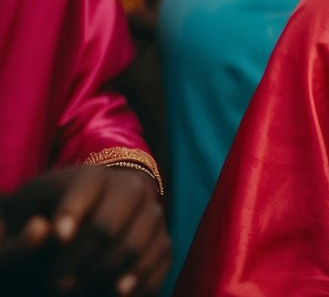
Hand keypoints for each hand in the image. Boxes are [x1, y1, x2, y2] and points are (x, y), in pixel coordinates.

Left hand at [0, 166, 169, 294]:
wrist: (86, 214)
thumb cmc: (49, 212)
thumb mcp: (31, 208)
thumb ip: (31, 224)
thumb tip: (52, 234)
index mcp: (96, 176)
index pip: (86, 190)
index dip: (71, 214)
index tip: (58, 239)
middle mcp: (132, 189)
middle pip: (109, 227)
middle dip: (78, 260)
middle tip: (54, 283)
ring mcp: (153, 215)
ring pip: (136, 248)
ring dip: (103, 276)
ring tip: (76, 291)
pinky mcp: (164, 241)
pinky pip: (159, 264)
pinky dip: (140, 282)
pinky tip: (115, 293)